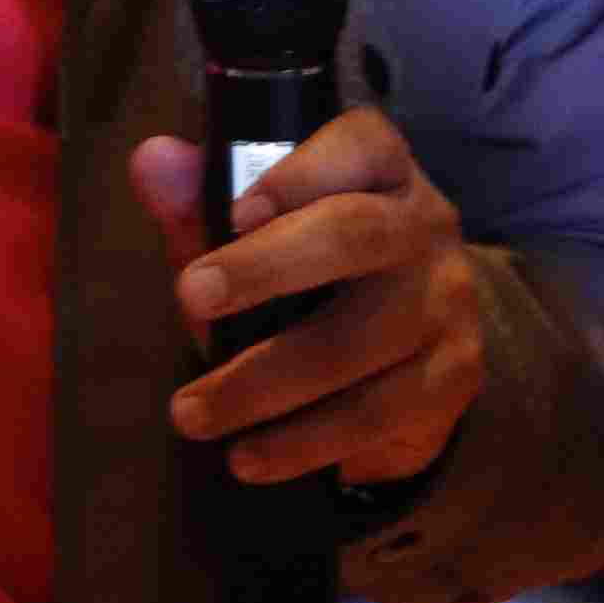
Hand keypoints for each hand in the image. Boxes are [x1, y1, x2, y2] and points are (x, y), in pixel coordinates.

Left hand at [128, 110, 484, 488]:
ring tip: (191, 414)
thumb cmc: (313, 276)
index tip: (234, 212)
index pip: (358, 145)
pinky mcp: (452, 377)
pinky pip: (375, 413)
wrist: (410, 351)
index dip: (298, 174)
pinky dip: (303, 442)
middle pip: (354, 235)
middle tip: (188, 299)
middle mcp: (425, 225)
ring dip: (263, 383)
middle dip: (266, 267)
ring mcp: (445, 302)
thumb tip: (152, 161)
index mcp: (380, 169)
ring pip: (356, 342)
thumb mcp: (254, 237)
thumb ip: (201, 203)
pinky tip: (249, 458)